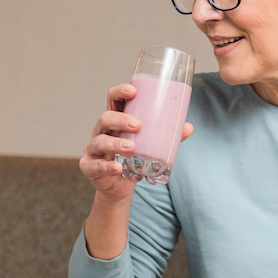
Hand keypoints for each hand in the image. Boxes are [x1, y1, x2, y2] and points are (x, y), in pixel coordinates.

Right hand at [79, 83, 193, 201]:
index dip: (120, 92)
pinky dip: (108, 166)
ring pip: (99, 140)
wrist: (118, 186)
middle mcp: (102, 131)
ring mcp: (93, 149)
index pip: (113, 99)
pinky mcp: (89, 166)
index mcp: (115, 120)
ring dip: (115, 143)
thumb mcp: (149, 145)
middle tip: (138, 125)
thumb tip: (188, 127)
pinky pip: (96, 165)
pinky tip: (118, 168)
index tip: (133, 90)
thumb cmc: (133, 159)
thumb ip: (167, 136)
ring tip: (131, 147)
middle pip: (105, 118)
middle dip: (120, 119)